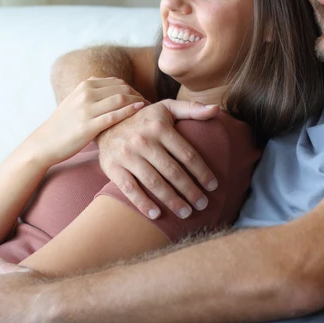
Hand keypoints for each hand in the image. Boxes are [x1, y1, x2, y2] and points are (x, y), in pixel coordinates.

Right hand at [25, 77, 145, 164]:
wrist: (45, 143)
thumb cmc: (64, 125)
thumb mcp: (76, 101)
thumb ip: (94, 93)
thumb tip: (117, 89)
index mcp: (84, 86)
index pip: (117, 82)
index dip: (133, 89)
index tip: (142, 99)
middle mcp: (85, 93)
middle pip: (122, 88)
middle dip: (138, 95)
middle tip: (149, 105)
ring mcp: (86, 109)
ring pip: (120, 99)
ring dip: (138, 102)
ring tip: (148, 111)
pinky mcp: (88, 126)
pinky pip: (114, 115)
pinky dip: (130, 111)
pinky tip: (140, 112)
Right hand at [97, 100, 218, 219]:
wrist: (106, 121)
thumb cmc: (144, 118)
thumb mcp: (166, 108)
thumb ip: (192, 109)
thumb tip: (217, 109)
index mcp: (160, 127)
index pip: (187, 154)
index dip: (202, 172)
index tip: (213, 186)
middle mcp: (143, 141)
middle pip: (173, 171)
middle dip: (190, 191)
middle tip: (203, 204)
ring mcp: (127, 155)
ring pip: (154, 182)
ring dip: (172, 200)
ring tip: (186, 213)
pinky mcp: (113, 167)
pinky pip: (130, 188)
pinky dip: (142, 203)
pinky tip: (156, 214)